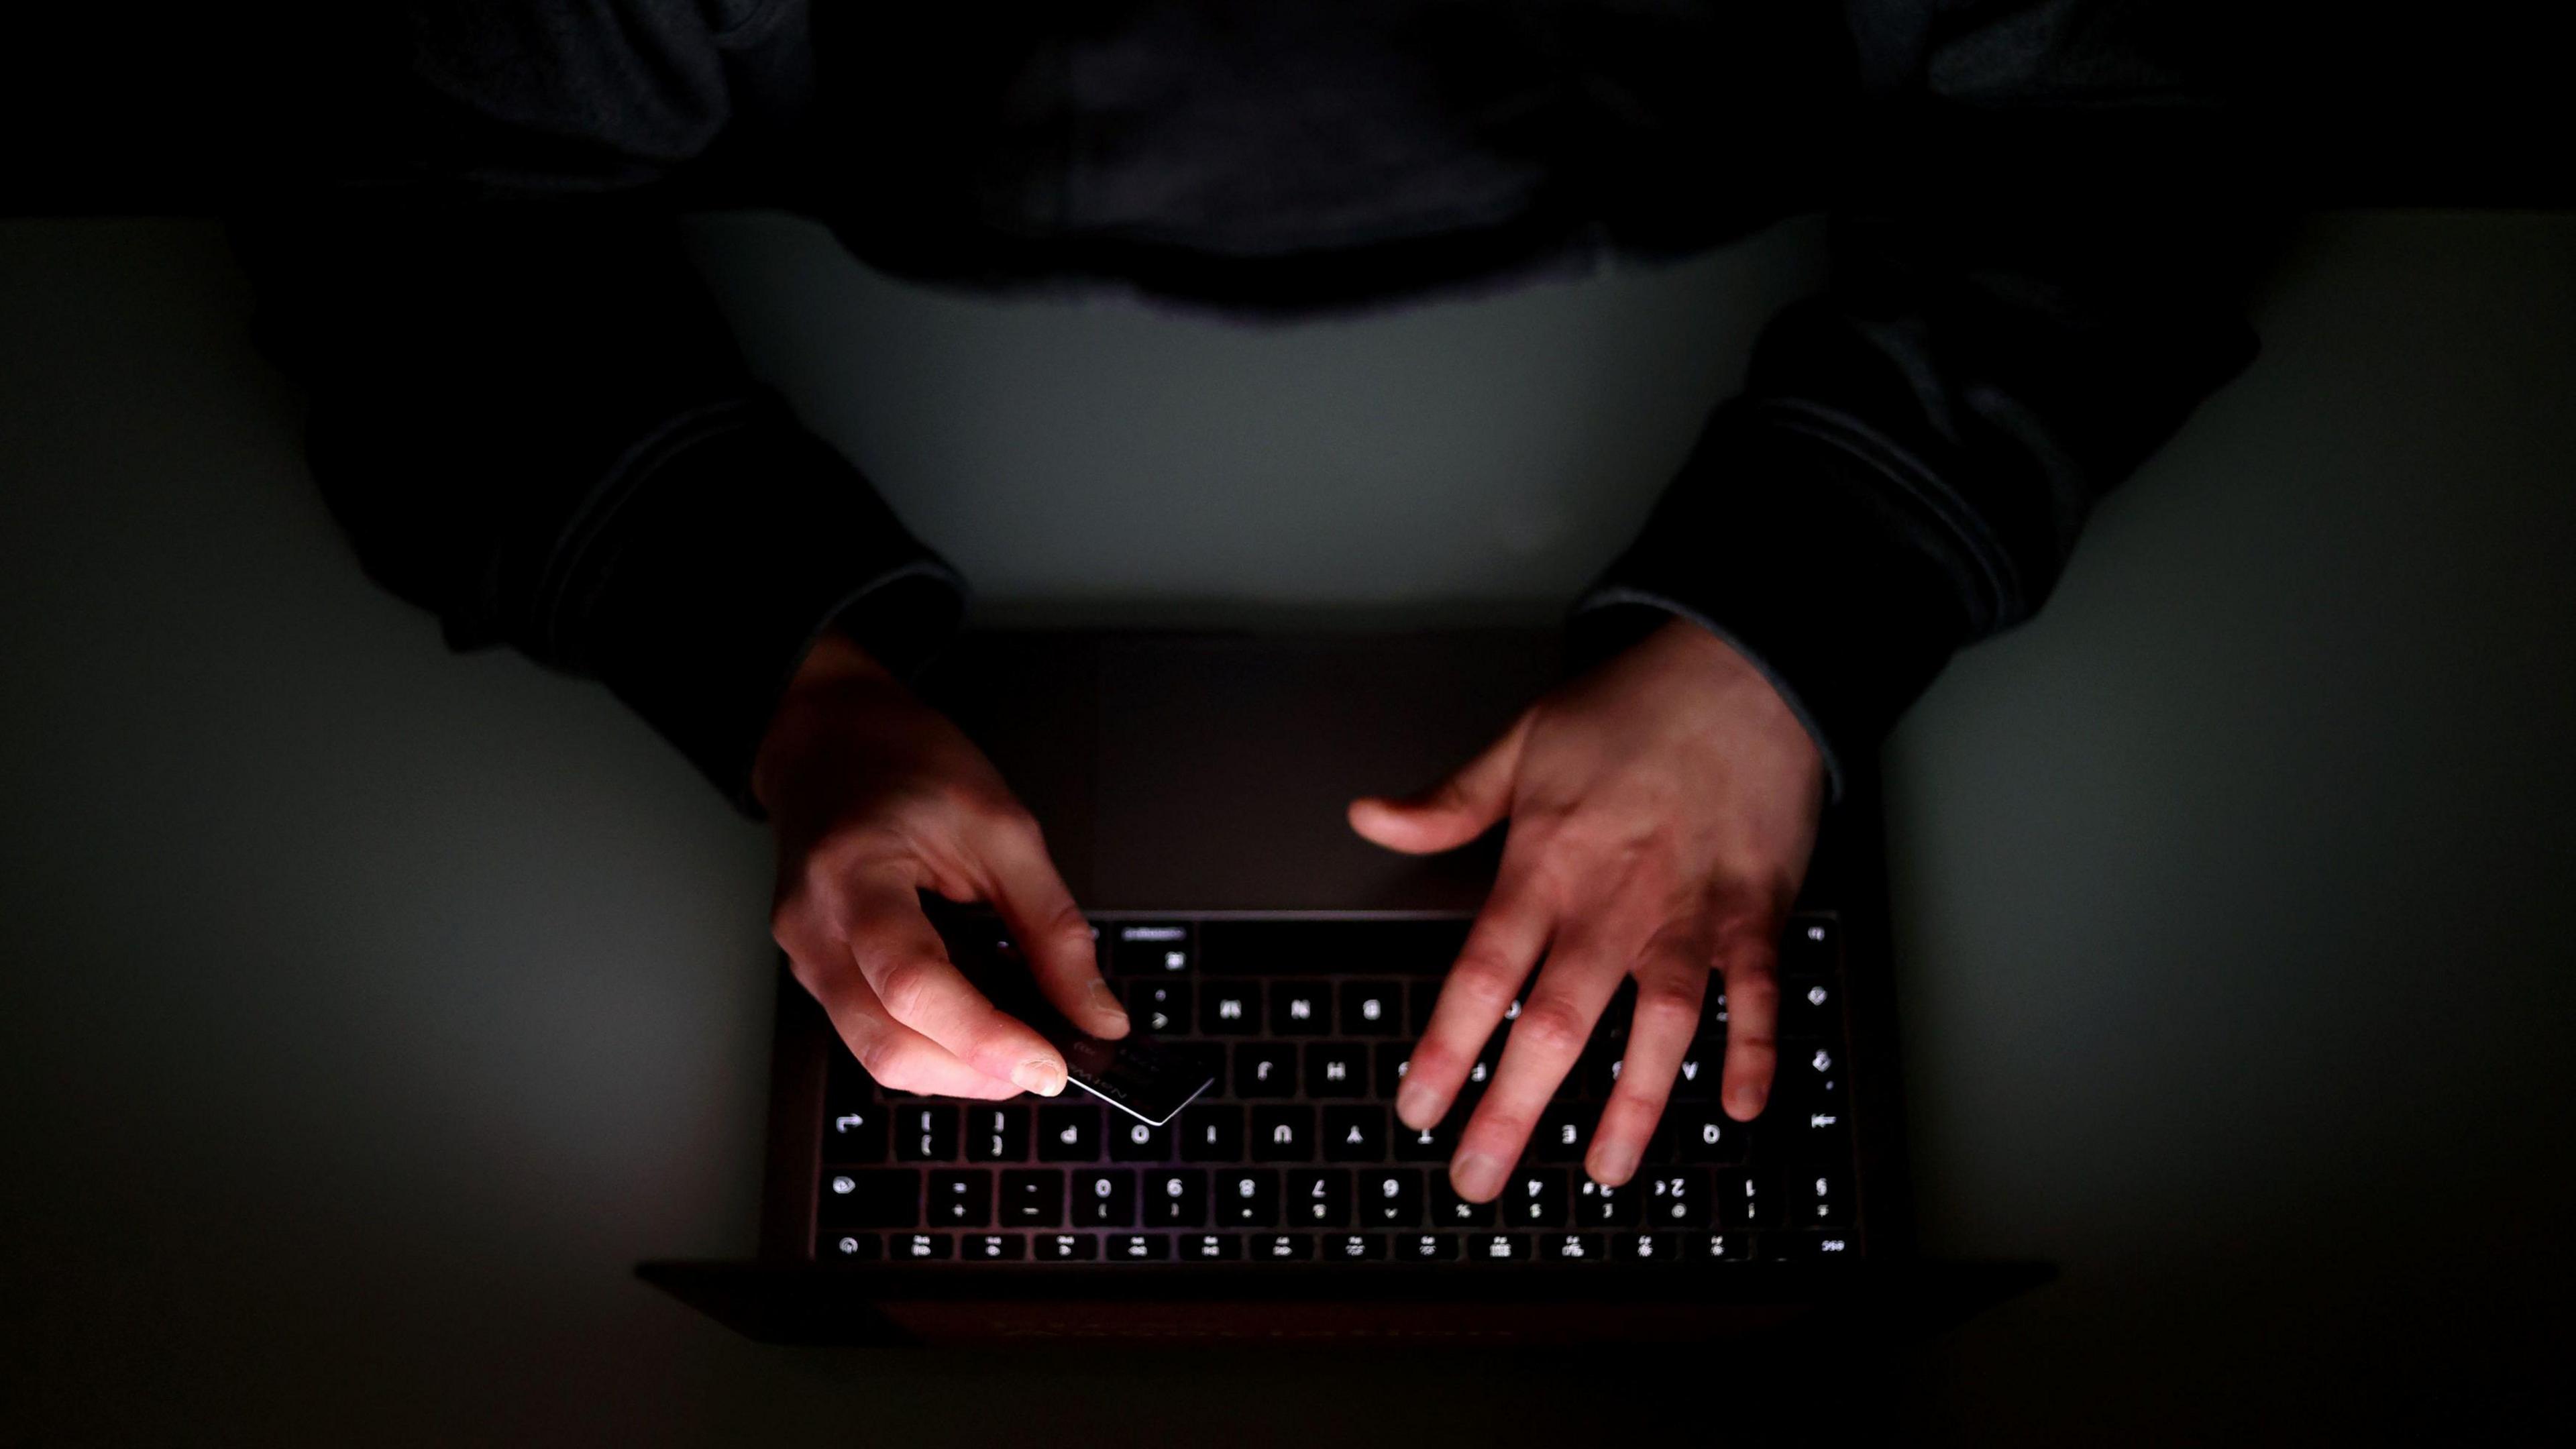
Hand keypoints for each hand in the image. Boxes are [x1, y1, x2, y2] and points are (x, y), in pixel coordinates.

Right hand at [755, 634, 1127, 1098]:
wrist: (828, 738)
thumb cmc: (906, 764)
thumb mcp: (1004, 827)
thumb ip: (1053, 929)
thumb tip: (1096, 1014)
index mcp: (855, 874)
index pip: (915, 984)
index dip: (986, 1040)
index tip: (1051, 1066)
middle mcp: (814, 928)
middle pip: (887, 1044)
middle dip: (976, 1073)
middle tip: (1047, 1064)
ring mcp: (806, 956)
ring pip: (878, 1054)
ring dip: (956, 1069)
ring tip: (1020, 1045)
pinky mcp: (817, 971)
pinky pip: (872, 1033)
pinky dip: (933, 1046)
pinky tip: (978, 1026)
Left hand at [1350, 617, 1824, 1199]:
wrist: (1742, 666)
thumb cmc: (1633, 707)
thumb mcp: (1522, 743)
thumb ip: (1448, 802)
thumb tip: (1371, 819)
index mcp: (1546, 864)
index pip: (1482, 974)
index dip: (1445, 1049)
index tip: (1417, 1108)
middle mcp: (1614, 899)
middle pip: (1555, 1022)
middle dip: (1514, 1111)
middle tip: (1481, 1177)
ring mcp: (1690, 909)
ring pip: (1658, 1024)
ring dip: (1634, 1104)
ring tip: (1606, 1172)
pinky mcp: (1757, 909)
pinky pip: (1760, 992)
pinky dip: (1755, 1050)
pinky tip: (1738, 1108)